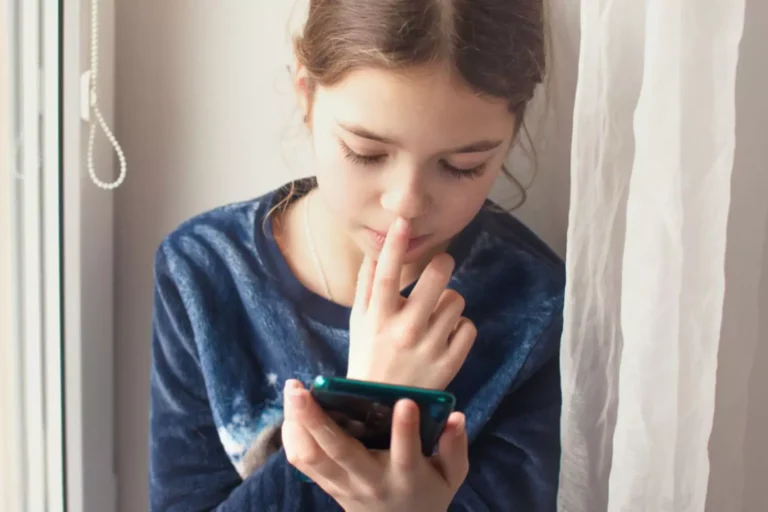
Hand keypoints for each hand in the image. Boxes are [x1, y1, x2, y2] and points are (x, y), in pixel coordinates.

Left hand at [282, 380, 468, 511]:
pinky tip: (291, 413)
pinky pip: (302, 462)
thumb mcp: (452, 475)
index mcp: (406, 476)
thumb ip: (455, 446)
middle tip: (302, 388)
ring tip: (293, 391)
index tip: (406, 402)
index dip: (406, 429)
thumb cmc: (429, 493)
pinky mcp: (328, 486)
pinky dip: (293, 436)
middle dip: (317, 419)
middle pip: (339, 451)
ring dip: (297, 423)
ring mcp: (344, 485)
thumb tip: (457, 416)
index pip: (406, 453)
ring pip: (312, 456)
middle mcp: (370, 480)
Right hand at [347, 217, 476, 388]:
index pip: (387, 274)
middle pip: (436, 277)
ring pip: (456, 301)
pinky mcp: (449, 364)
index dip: (394, 244)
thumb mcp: (359, 322)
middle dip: (442, 266)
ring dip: (448, 302)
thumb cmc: (369, 356)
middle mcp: (404, 330)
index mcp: (378, 317)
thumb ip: (367, 287)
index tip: (402, 220)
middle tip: (440, 268)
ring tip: (436, 315)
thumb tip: (374, 253)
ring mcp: (429, 348)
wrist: (382, 408)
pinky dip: (460, 328)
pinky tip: (446, 335)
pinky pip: (468, 327)